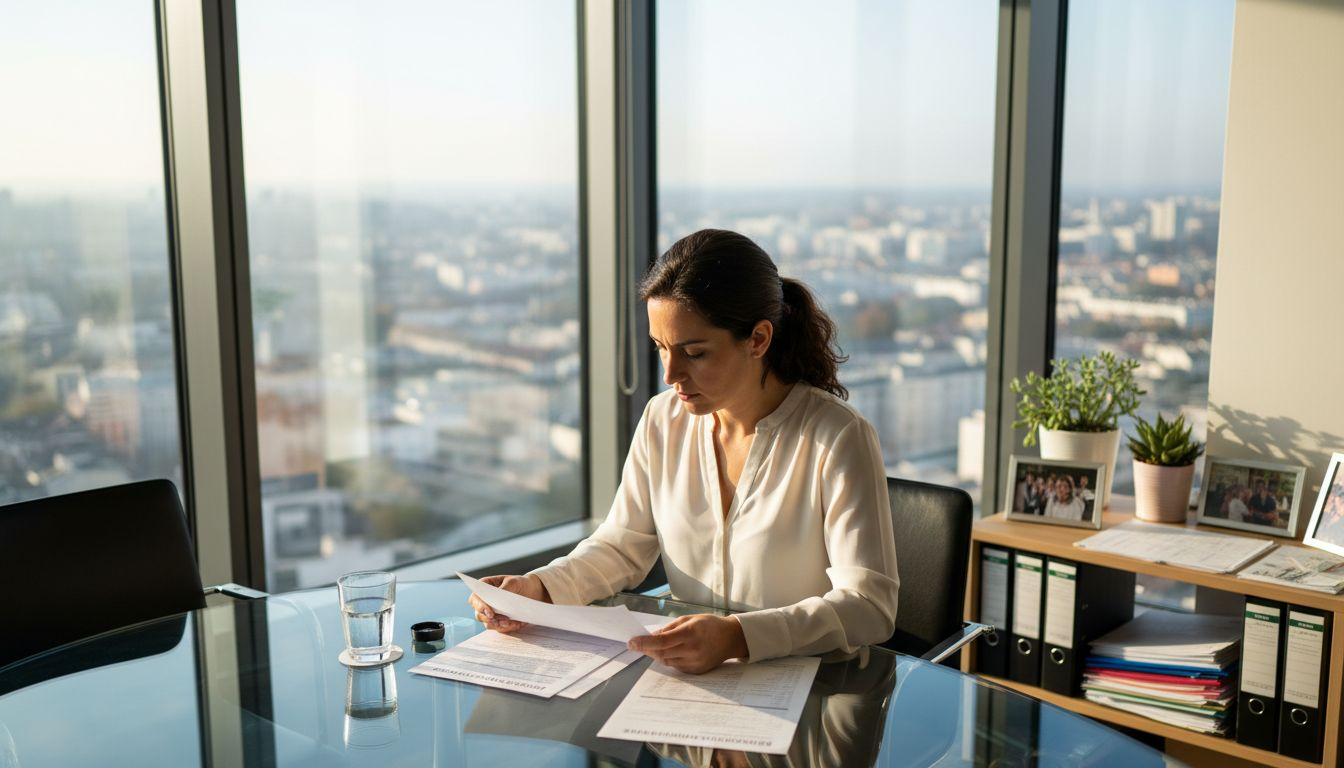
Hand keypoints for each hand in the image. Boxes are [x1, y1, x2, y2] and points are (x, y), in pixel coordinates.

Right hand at [468, 574, 549, 632]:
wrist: (531, 591)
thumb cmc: (519, 583)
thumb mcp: (513, 582)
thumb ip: (504, 588)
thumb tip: (497, 597)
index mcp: (484, 588)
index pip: (475, 599)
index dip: (480, 606)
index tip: (491, 613)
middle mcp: (484, 602)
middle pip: (479, 614)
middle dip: (490, 619)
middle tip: (504, 619)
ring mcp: (491, 613)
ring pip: (488, 624)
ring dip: (499, 625)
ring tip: (510, 622)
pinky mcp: (499, 622)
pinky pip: (499, 628)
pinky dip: (508, 628)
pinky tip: (517, 623)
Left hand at [627, 614, 748, 673]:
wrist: (731, 639)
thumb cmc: (709, 625)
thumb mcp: (689, 619)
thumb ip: (670, 628)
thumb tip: (652, 636)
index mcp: (690, 633)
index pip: (662, 641)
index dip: (644, 643)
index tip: (631, 642)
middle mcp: (692, 650)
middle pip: (661, 653)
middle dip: (647, 649)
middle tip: (636, 644)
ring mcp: (695, 662)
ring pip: (667, 661)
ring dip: (657, 654)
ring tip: (653, 646)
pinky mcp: (696, 671)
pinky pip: (676, 666)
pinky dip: (669, 659)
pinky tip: (671, 652)